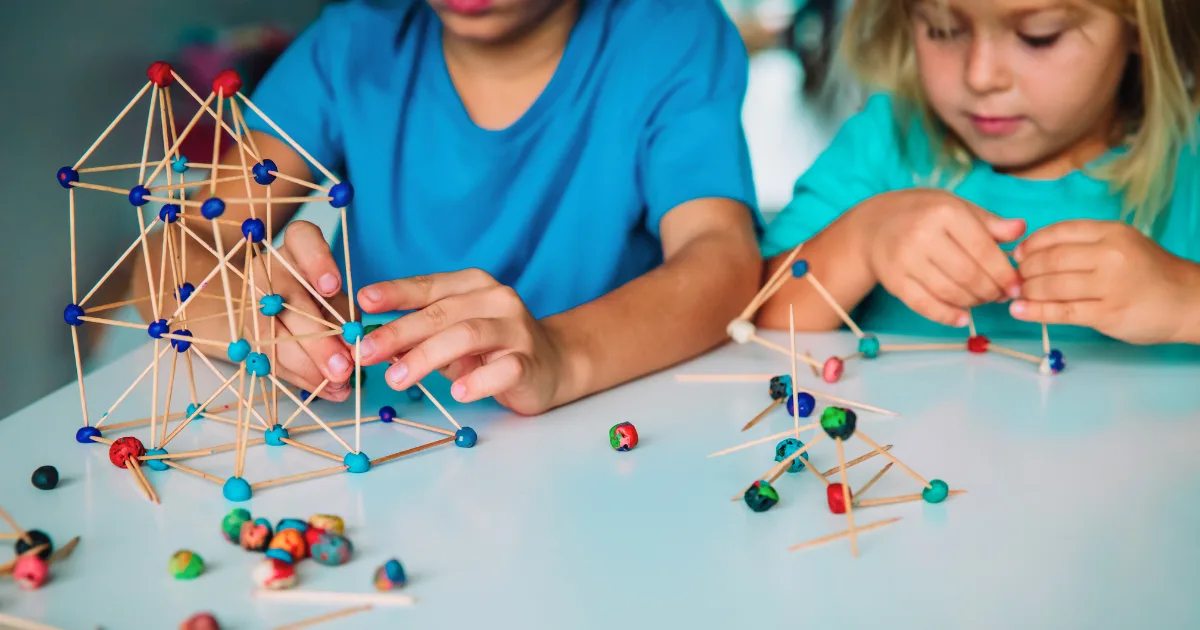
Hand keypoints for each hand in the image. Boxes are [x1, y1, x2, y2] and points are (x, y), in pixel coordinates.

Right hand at [245, 221, 354, 400]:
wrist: (254, 302)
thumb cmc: (311, 294)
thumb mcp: (331, 294)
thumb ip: (345, 315)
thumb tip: (354, 352)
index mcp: (297, 248)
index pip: (302, 239)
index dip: (318, 261)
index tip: (332, 287)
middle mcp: (271, 270)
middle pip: (291, 303)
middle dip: (319, 340)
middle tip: (344, 367)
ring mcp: (252, 303)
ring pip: (277, 337)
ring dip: (311, 366)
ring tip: (340, 383)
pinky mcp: (244, 332)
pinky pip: (271, 359)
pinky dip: (302, 378)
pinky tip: (328, 389)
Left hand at [355, 269, 569, 415]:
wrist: (554, 364)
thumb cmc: (493, 349)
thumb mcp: (453, 337)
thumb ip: (420, 336)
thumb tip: (373, 343)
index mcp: (474, 286)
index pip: (429, 286)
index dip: (395, 293)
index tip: (362, 302)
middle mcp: (497, 300)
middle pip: (442, 313)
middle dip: (400, 332)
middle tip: (367, 352)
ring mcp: (516, 329)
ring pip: (468, 336)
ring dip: (427, 356)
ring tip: (397, 377)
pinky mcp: (530, 361)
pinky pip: (503, 369)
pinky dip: (479, 381)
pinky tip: (459, 393)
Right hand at [859, 189, 1025, 325]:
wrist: (874, 225)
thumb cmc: (922, 214)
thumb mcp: (955, 207)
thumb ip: (988, 222)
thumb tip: (1020, 229)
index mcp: (944, 212)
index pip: (983, 250)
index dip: (1004, 273)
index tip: (1016, 286)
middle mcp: (922, 234)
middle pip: (968, 274)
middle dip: (991, 291)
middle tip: (1000, 296)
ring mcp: (905, 259)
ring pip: (949, 292)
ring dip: (973, 302)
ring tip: (982, 300)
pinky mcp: (893, 280)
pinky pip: (924, 305)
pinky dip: (947, 316)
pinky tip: (962, 318)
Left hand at [1010, 220, 1199, 343]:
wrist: (1187, 300)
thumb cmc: (1147, 273)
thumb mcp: (1121, 245)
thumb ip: (1084, 245)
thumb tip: (1033, 252)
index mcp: (1111, 232)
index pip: (1058, 232)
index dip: (1031, 244)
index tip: (1017, 254)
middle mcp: (1110, 254)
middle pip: (1050, 259)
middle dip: (1025, 270)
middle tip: (1013, 279)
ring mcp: (1109, 284)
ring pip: (1052, 285)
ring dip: (1027, 291)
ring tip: (1015, 295)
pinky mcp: (1107, 312)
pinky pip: (1062, 311)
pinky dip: (1036, 311)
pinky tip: (1020, 311)